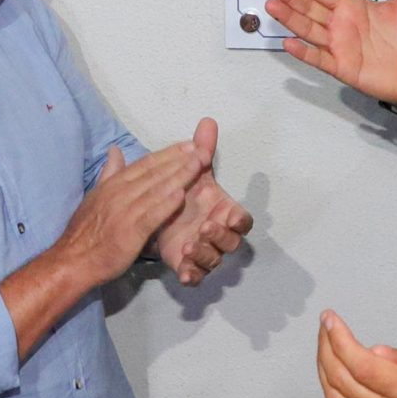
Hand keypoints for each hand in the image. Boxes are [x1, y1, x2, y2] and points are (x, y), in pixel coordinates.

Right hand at [58, 143, 204, 286]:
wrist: (73, 260)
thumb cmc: (85, 232)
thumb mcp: (95, 196)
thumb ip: (109, 173)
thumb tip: (115, 151)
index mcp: (113, 185)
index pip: (145, 164)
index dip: (168, 153)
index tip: (188, 144)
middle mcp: (119, 194)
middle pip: (154, 172)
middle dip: (180, 159)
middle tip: (201, 149)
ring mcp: (125, 212)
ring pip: (156, 189)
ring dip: (179, 176)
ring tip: (199, 165)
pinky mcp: (130, 232)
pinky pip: (151, 215)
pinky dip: (166, 204)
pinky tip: (181, 195)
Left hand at [150, 119, 251, 285]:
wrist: (154, 212)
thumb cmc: (182, 192)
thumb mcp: (189, 170)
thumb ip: (201, 148)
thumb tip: (207, 121)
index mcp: (223, 210)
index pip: (242, 220)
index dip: (240, 220)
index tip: (231, 216)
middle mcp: (217, 232)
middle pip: (232, 242)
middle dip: (220, 236)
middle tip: (203, 227)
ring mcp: (203, 250)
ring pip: (214, 260)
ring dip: (205, 254)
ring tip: (188, 244)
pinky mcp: (187, 265)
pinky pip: (196, 276)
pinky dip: (192, 274)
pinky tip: (184, 270)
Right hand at [264, 0, 396, 106]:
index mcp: (352, 7)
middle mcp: (341, 25)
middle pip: (309, 8)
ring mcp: (339, 46)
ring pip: (309, 30)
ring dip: (290, 19)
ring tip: (273, 6)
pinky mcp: (342, 67)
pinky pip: (319, 58)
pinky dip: (304, 52)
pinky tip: (290, 42)